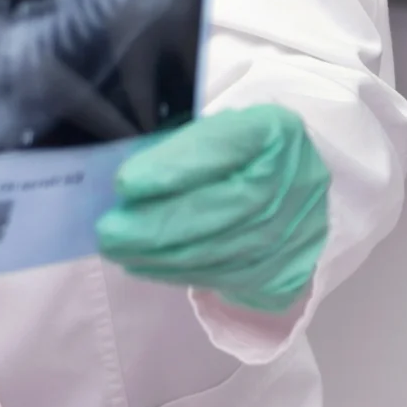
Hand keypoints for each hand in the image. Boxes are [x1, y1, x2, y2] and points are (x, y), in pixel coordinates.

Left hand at [96, 104, 329, 312]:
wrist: (290, 184)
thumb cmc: (233, 151)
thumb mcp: (209, 130)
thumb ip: (175, 149)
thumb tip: (124, 185)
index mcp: (275, 131)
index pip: (225, 145)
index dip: (174, 166)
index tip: (125, 183)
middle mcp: (296, 179)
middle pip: (223, 208)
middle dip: (157, 224)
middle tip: (108, 232)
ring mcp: (297, 229)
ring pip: (222, 250)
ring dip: (161, 255)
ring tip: (118, 250)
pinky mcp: (288, 267)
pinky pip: (226, 276)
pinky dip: (179, 272)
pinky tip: (146, 265)